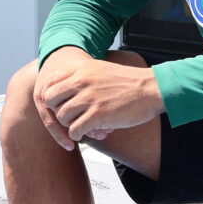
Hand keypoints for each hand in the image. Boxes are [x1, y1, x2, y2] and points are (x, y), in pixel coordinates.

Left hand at [35, 48, 162, 148]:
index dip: (52, 95)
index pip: (50, 81)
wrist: (151, 90)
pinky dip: (78, 135)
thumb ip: (82, 75)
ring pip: (62, 116)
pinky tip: (86, 133)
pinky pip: (75, 130)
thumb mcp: (101, 69)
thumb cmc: (128, 82)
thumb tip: (64, 85)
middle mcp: (82, 81)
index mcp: (82, 68)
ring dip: (69, 124)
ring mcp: (89, 98)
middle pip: (51, 100)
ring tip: (80, 125)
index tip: (61, 103)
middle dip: (57, 110)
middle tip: (69, 116)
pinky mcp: (97, 115)